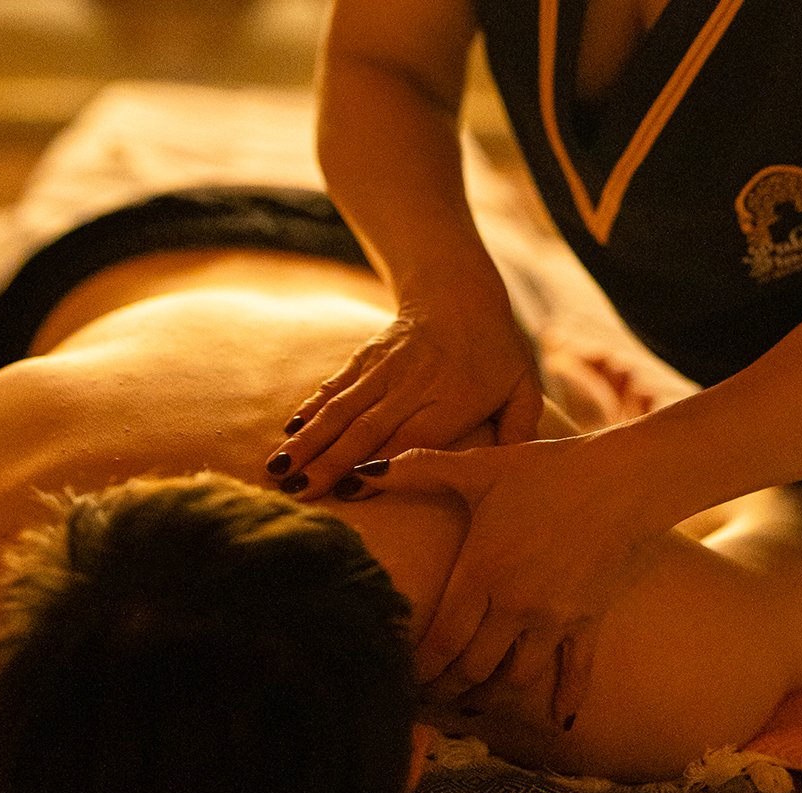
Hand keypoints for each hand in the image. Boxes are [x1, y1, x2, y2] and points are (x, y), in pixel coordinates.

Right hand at [267, 304, 544, 498]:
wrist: (459, 292)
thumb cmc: (496, 353)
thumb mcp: (522, 386)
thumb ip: (519, 428)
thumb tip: (514, 468)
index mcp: (454, 396)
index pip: (413, 436)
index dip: (381, 464)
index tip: (350, 490)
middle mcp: (415, 382)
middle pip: (367, 427)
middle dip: (329, 461)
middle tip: (298, 491)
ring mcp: (385, 367)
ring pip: (342, 408)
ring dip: (309, 440)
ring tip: (278, 468)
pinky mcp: (365, 358)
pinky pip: (335, 386)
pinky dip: (310, 409)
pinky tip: (289, 433)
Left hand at [357, 436, 656, 725]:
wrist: (621, 479)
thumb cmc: (545, 470)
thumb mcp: (477, 467)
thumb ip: (415, 470)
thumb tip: (355, 472)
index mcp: (482, 573)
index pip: (440, 641)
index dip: (418, 668)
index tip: (400, 680)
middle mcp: (515, 605)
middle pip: (472, 668)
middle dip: (446, 689)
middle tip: (427, 699)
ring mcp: (554, 618)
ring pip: (515, 679)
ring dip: (490, 698)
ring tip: (471, 706)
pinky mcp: (588, 621)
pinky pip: (577, 672)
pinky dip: (567, 700)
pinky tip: (559, 724)